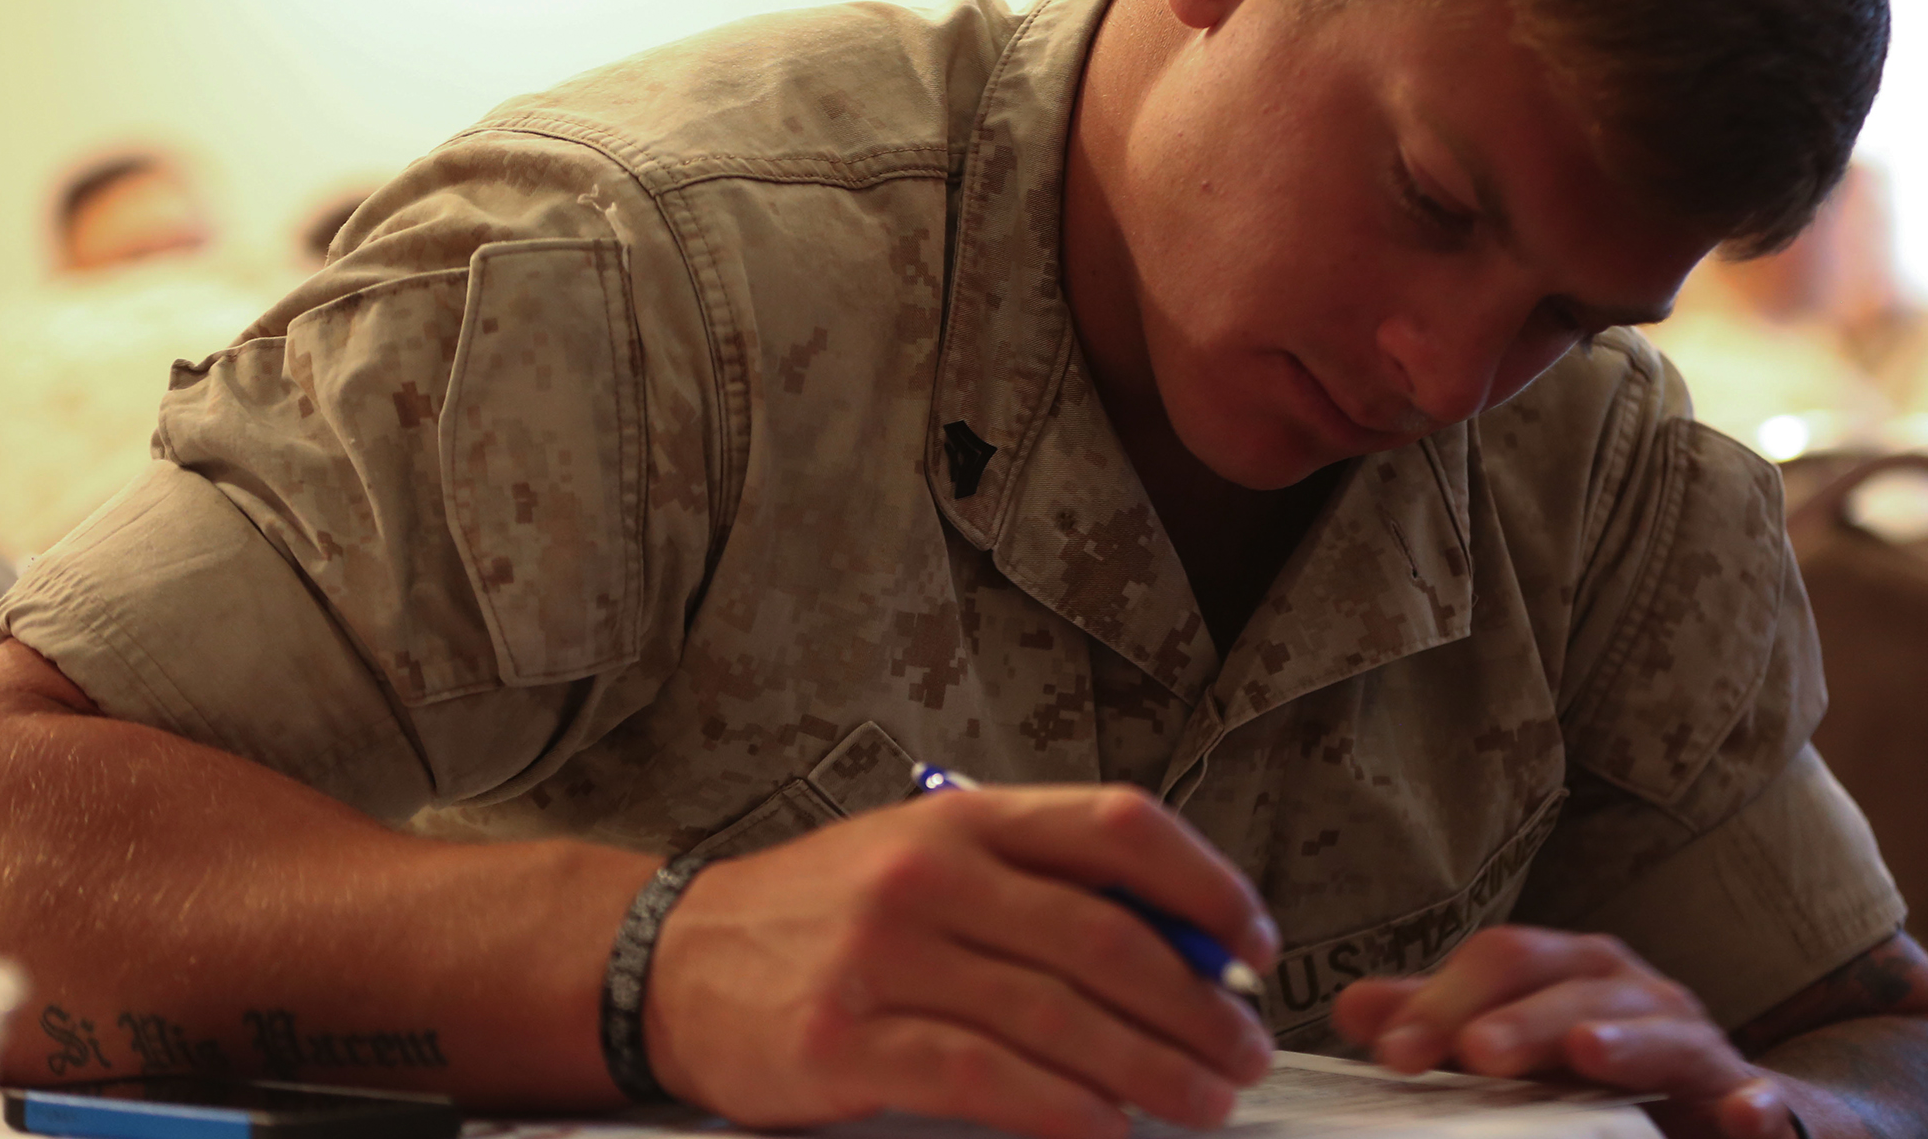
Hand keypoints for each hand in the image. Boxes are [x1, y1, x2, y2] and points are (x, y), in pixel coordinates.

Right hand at [641, 784, 1279, 1138]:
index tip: (1256, 944)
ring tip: (1206, 1102)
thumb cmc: (821, 915)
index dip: (1207, 884)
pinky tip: (1110, 1130)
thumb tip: (1177, 946)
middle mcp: (931, 874)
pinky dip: (1064, 1109)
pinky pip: (986, 1076)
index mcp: (966, 820)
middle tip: (1246, 1051)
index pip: (1118, 827)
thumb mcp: (926, 860)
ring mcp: (887, 956)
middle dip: (1198, 1006)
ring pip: (1060, 1016)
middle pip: (1106, 937)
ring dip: (1154, 1070)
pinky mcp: (849, 1041)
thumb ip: (1035, 887)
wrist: (671, 960)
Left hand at [1333, 926, 1798, 1138]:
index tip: (1391, 1052)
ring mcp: (1696, 1044)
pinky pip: (1758, 1103)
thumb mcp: (1515, 1042)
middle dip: (1523, 1019)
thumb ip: (1442, 1027)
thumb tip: (1352, 1009)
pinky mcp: (1746, 1103)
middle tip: (1474, 1051)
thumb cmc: (1598, 1068)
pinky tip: (1742, 1113)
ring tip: (1587, 1055)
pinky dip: (1754, 1107)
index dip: (1444, 999)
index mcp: (1571, 970)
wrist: (1715, 1108)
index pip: (1503, 962)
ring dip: (1626, 1041)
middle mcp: (1636, 992)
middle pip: (1575, 989)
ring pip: (1663, 1034)